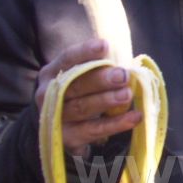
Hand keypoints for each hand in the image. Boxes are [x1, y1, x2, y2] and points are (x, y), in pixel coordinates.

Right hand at [35, 39, 141, 155]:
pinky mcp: (68, 138)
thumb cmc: (79, 93)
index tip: (105, 45)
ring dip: (106, 100)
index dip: (85, 52)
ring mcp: (56, 117)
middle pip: (75, 85)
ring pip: (83, 108)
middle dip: (100, 80)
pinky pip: (94, 130)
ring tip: (127, 95)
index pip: (67, 59)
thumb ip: (98, 68)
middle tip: (123, 75)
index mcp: (52, 73)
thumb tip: (125, 63)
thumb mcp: (82, 77)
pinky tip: (134, 117)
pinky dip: (116, 124)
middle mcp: (48, 95)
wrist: (62, 127)